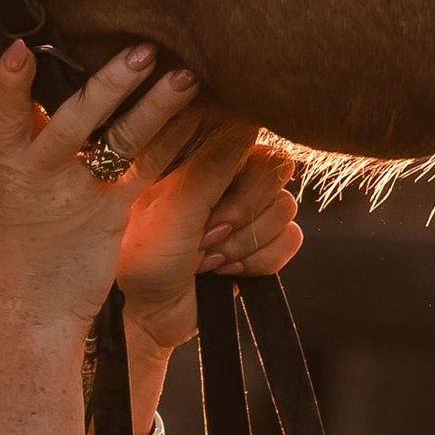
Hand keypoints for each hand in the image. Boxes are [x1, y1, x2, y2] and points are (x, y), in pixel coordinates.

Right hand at [0, 41, 197, 347]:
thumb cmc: (6, 241)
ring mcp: (80, 195)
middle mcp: (40, 175)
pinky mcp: (113, 214)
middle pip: (76, 120)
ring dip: (157, 107)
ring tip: (186, 78)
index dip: (12, 82)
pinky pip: (147, 171)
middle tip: (142, 51)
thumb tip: (24, 86)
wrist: (27, 307)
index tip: (24, 49)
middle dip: (109, 85)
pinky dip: (173, 144)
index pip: (5, 113)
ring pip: (122, 142)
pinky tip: (196, 121)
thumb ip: (10, 140)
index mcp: (0, 164)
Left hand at [113, 105, 301, 358]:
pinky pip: (291, 240)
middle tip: (204, 239)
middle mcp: (227, 178)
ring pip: (285, 209)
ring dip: (246, 243)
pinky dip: (260, 262)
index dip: (239, 179)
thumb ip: (215, 164)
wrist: (144, 315)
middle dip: (241, 216)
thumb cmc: (143, 256)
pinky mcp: (259, 245)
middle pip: (274, 175)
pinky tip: (227, 273)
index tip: (210, 207)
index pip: (251, 142)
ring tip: (208, 260)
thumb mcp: (174, 206)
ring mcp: (245, 212)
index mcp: (202, 158)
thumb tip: (247, 118)